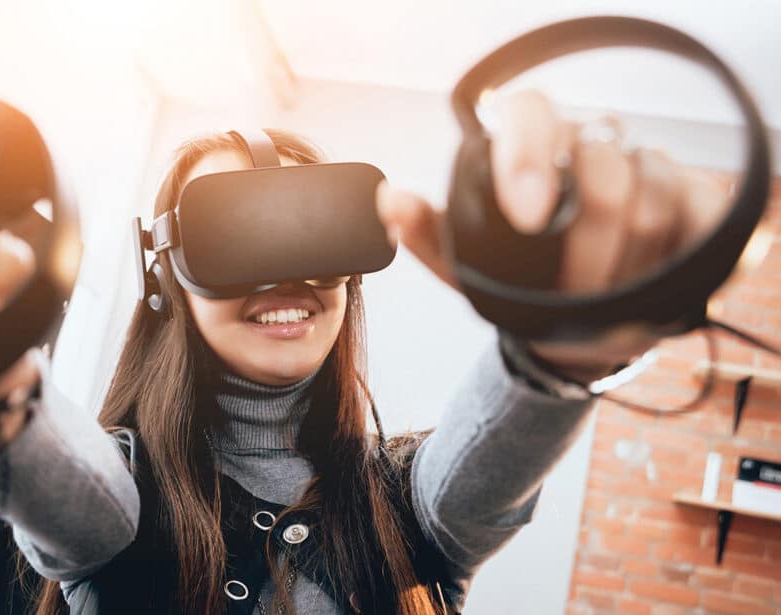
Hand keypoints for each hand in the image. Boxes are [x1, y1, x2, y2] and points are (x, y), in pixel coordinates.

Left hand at [375, 90, 728, 377]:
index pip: (531, 113)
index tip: (526, 218)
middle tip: (569, 298)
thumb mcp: (466, 270)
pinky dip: (680, 256)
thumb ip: (426, 236)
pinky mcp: (698, 198)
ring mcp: (651, 167)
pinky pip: (704, 214)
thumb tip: (391, 201)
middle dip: (586, 251)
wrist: (575, 324)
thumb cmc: (516, 285)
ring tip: (603, 301)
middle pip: (603, 170)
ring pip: (655, 195)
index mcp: (530, 146)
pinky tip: (654, 281)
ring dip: (628, 266)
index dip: (530, 158)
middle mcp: (591, 144)